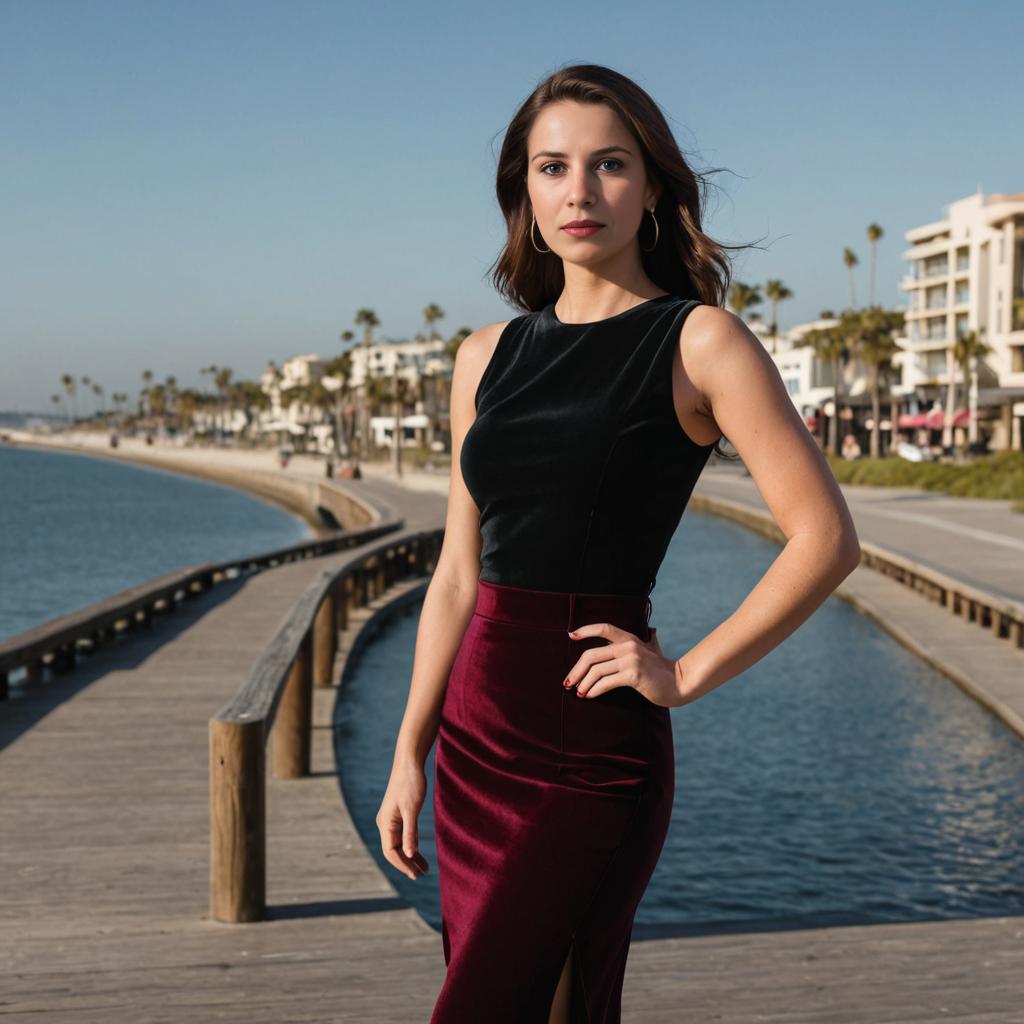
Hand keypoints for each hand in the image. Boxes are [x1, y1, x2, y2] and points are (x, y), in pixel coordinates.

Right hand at [376, 760, 429, 879]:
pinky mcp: (398, 814)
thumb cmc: (410, 783)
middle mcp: (385, 823)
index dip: (403, 865)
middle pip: (394, 851)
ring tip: (424, 868)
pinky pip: (402, 835)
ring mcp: (391, 819)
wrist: (409, 762)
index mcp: (386, 823)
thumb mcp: (412, 809)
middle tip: (422, 875)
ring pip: (399, 844)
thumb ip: (410, 832)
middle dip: (407, 864)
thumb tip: (410, 854)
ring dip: (410, 856)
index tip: (416, 875)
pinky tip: (419, 852)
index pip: (391, 852)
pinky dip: (411, 845)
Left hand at [564, 624, 681, 708]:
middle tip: (568, 682)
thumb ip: (641, 643)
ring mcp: (631, 659)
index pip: (604, 628)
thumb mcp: (650, 650)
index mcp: (629, 638)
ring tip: (579, 692)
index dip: (586, 630)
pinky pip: (606, 682)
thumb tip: (641, 634)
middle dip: (576, 670)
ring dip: (583, 683)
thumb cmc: (662, 669)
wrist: (679, 683)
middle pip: (591, 655)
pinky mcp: (633, 674)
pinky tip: (589, 695)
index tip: (571, 635)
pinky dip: (594, 690)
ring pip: (596, 670)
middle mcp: (628, 646)